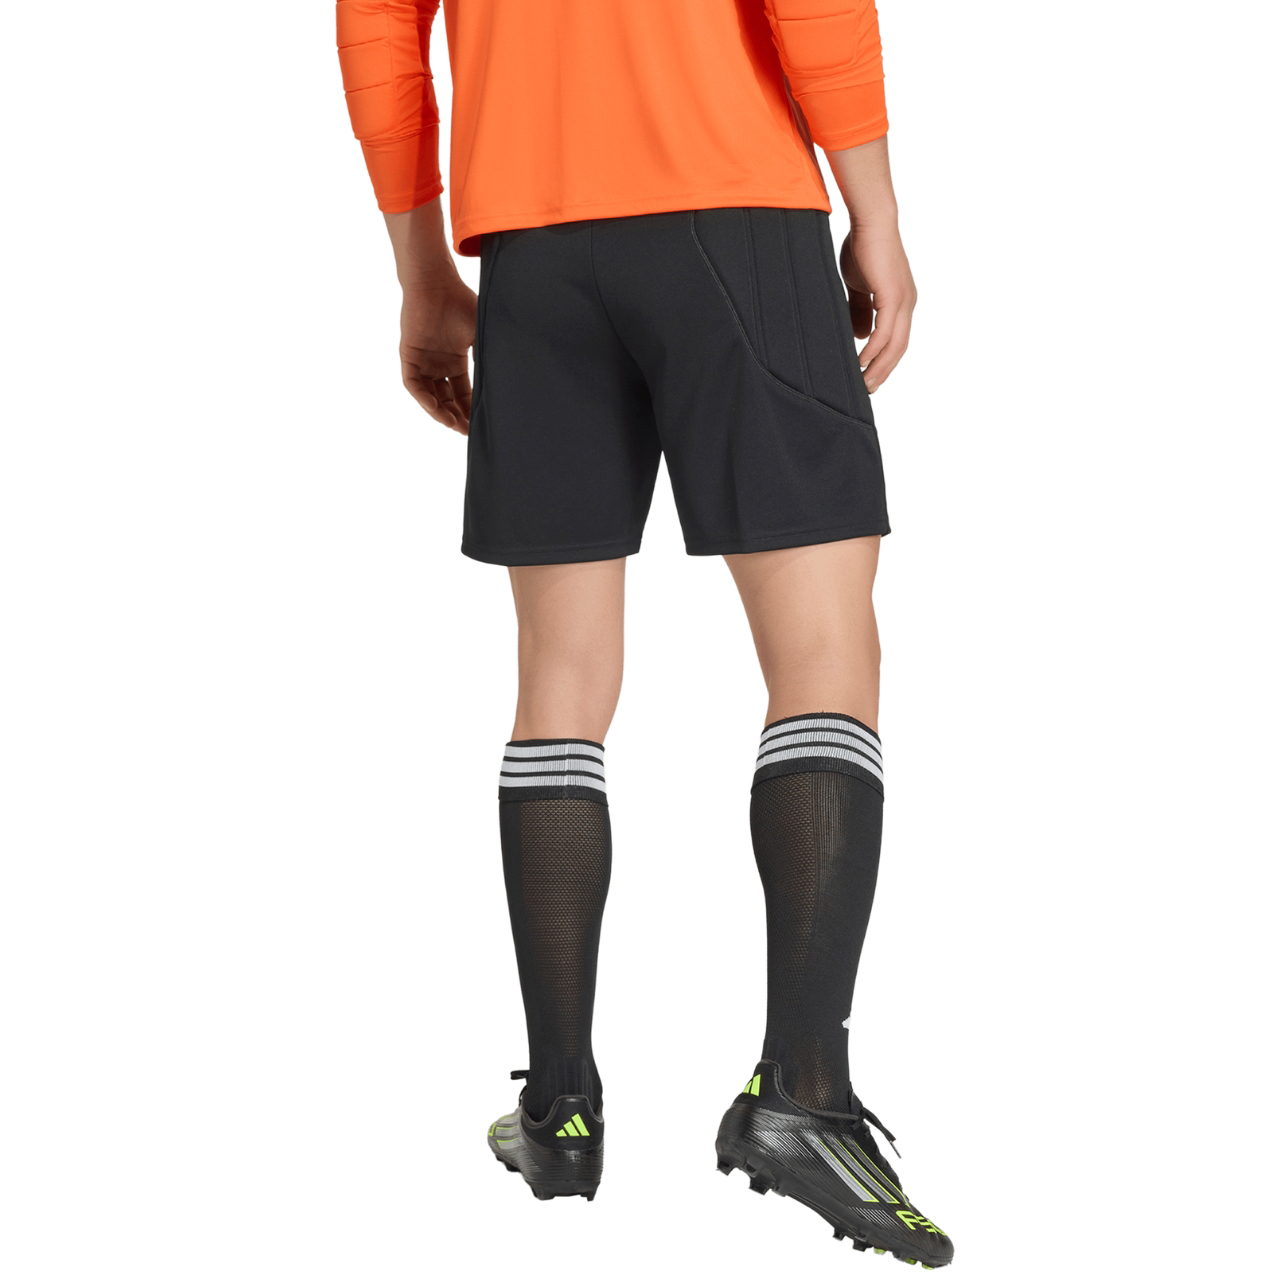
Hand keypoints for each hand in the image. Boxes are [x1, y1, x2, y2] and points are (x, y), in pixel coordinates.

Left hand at [397, 277, 476, 433]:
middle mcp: (438, 363)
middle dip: (458, 416)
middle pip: (447, 398)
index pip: (463, 391)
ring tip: (455, 426)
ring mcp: (423, 360)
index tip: (479, 424)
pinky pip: (414, 385)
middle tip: (469, 431)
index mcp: (455, 358)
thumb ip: (491, 354)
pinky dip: (424, 399)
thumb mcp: (481, 334)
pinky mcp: (409, 356)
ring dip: (441, 413)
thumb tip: (515, 375)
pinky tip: (437, 410)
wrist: (436, 283)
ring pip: (430, 396)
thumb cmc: (460, 302)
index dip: (471, 408)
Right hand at [839, 225, 915, 392]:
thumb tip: (860, 336)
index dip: (884, 361)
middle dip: (883, 371)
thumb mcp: (859, 286)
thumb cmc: (862, 248)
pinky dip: (873, 350)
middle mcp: (907, 304)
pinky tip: (861, 362)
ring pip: (895, 345)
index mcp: (900, 302)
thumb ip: (860, 310)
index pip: (896, 340)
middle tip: (867, 390)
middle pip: (899, 348)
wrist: (870, 222)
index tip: (869, 377)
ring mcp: (903, 301)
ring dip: (879, 367)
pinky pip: (885, 332)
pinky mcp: (893, 296)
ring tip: (864, 382)